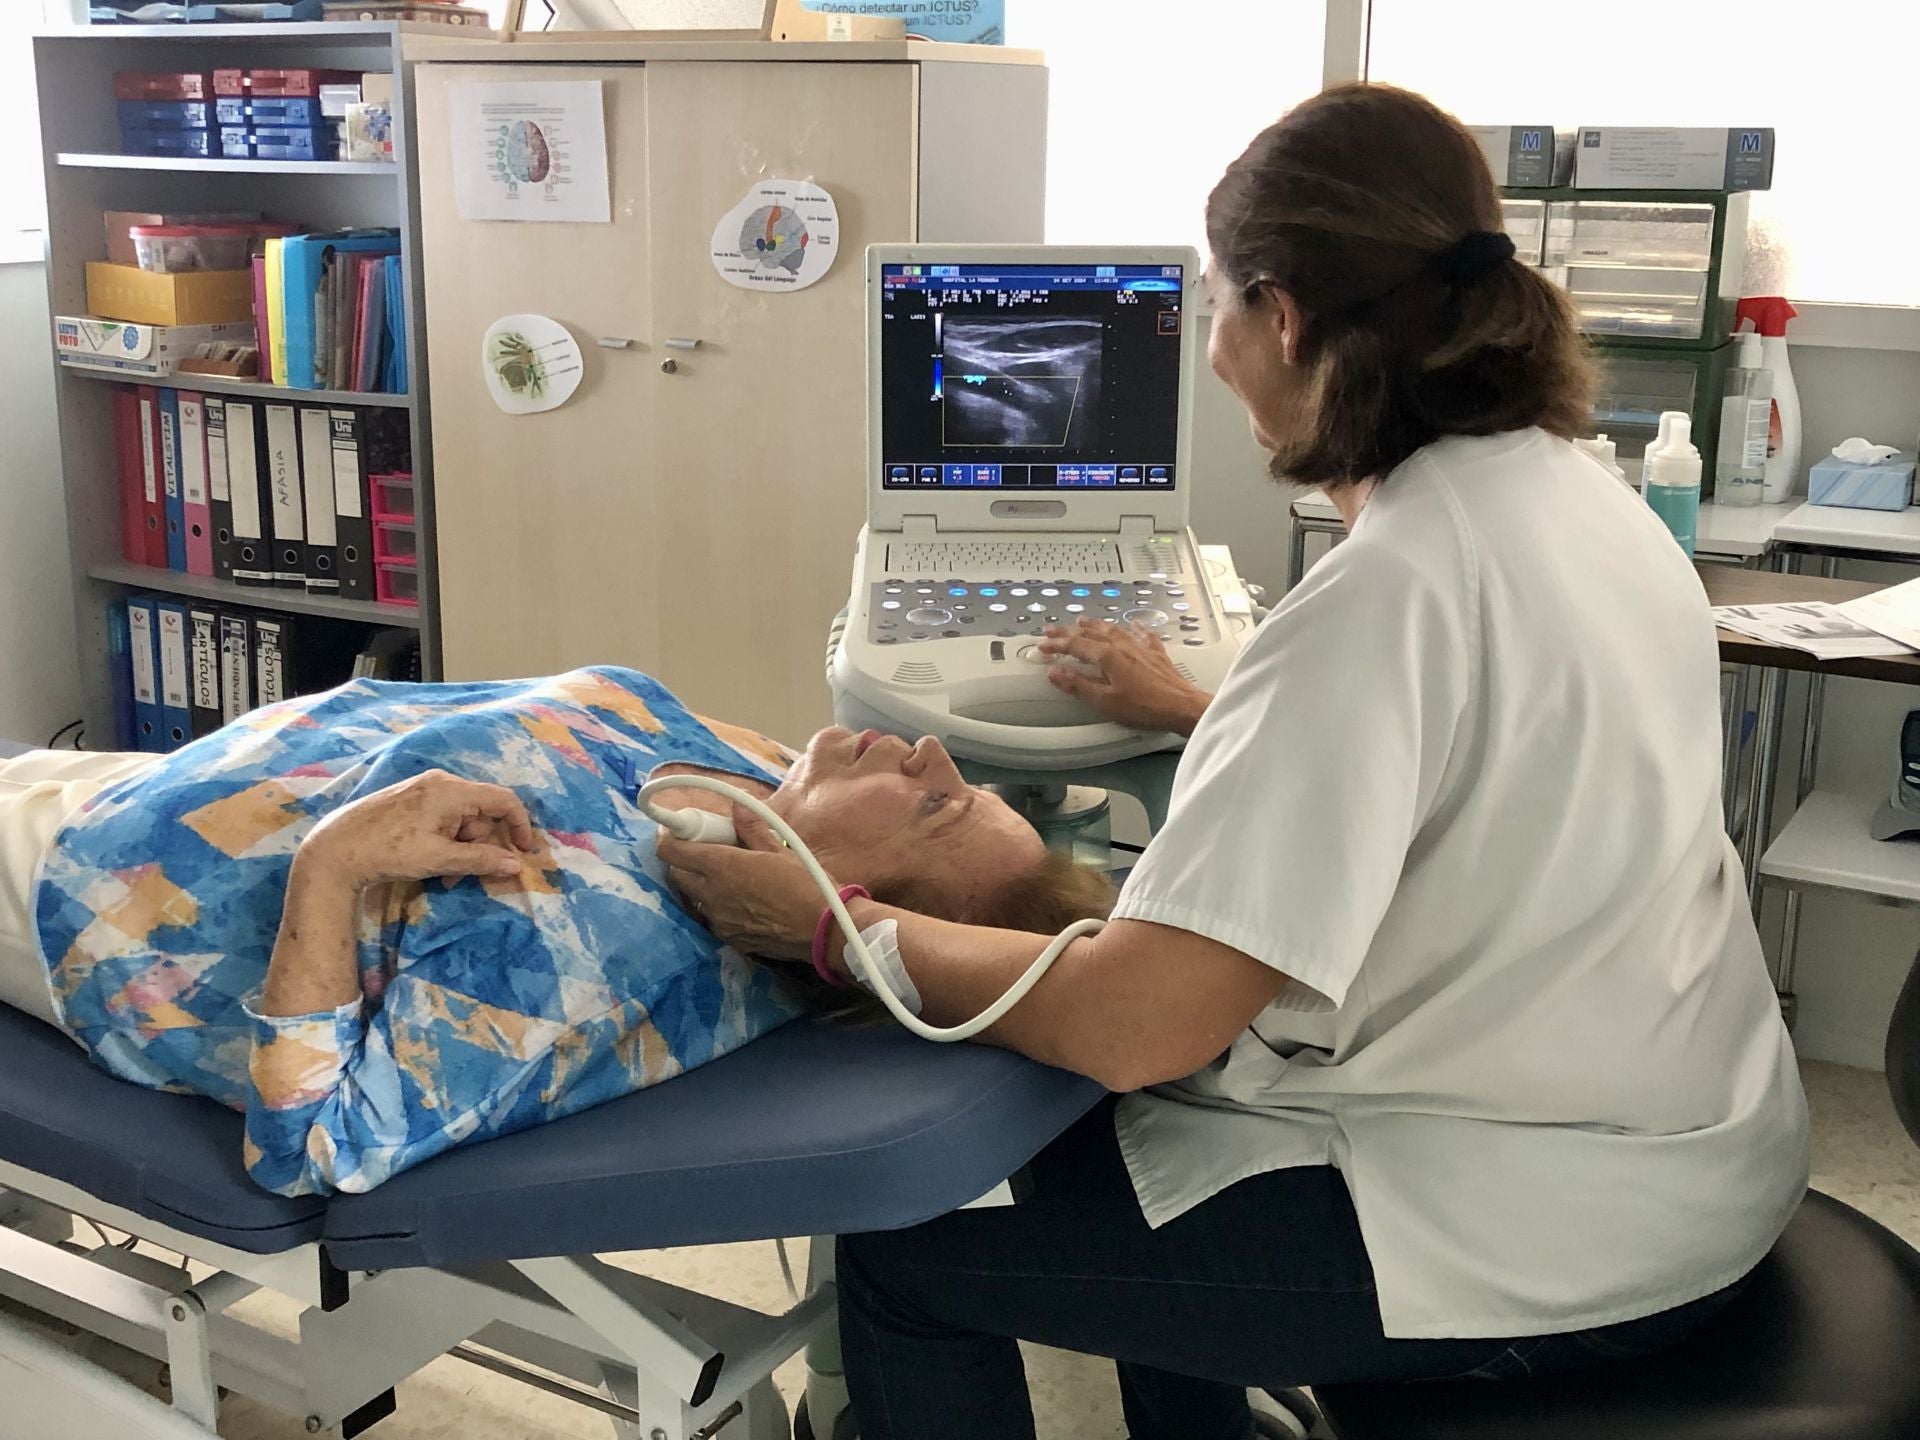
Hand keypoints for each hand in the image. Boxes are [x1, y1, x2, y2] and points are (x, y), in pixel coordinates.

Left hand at [298, 769, 537, 890]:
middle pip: (479, 813)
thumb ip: (481, 860)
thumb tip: (516, 865)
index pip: (503, 800)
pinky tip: (430, 862)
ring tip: (444, 876)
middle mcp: (440, 783)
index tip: (523, 851)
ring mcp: (422, 789)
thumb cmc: (389, 851)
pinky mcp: (408, 800)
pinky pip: (441, 818)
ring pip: (460, 819)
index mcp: (452, 791)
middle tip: (465, 876)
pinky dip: (444, 841)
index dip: (520, 825)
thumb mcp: (439, 859)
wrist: (335, 849)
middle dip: (479, 847)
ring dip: (460, 849)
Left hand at [658, 804, 830, 963]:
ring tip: (728, 879)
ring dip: (702, 885)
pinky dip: (718, 907)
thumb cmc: (806, 884)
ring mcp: (717, 920)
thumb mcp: (781, 849)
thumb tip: (736, 805)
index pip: (670, 851)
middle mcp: (711, 895)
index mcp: (721, 866)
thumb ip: (752, 827)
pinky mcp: (729, 939)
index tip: (681, 831)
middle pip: (676, 875)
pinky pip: (712, 918)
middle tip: (707, 851)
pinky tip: (742, 903)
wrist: (824, 930)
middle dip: (684, 861)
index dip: (670, 838)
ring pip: (694, 898)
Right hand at [1038, 619, 1212, 736]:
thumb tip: (1055, 672)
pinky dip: (1135, 628)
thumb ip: (1078, 685)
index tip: (1042, 645)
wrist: (1182, 706)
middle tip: (1052, 629)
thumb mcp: (1105, 701)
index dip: (1056, 645)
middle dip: (1069, 630)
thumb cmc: (1145, 707)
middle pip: (1091, 633)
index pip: (1075, 645)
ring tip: (1083, 620)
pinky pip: (1143, 635)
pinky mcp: (1156, 654)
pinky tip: (1135, 624)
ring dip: (1096, 624)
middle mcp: (1123, 646)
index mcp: (1107, 656)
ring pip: (1114, 630)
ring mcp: (1141, 648)